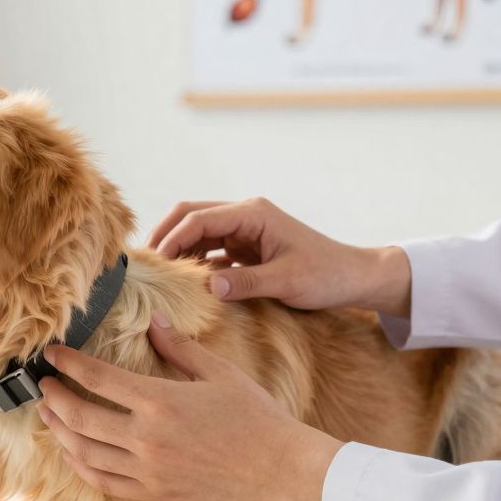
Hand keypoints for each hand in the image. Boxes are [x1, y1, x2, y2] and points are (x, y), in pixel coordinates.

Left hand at [37, 313, 342, 500]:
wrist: (279, 469)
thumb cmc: (255, 417)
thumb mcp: (218, 372)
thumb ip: (179, 347)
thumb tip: (153, 320)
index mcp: (160, 402)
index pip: (98, 377)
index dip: (68, 363)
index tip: (51, 354)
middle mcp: (147, 438)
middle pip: (81, 417)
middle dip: (54, 398)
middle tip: (43, 384)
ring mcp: (148, 470)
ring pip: (85, 453)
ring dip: (60, 431)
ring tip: (50, 414)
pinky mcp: (154, 492)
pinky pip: (104, 482)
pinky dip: (81, 466)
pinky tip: (73, 452)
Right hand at [147, 197, 410, 315]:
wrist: (354, 278)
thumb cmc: (326, 276)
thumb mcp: (286, 282)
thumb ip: (245, 283)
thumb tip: (206, 287)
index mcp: (252, 214)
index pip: (199, 218)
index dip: (171, 237)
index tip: (153, 261)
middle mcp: (245, 215)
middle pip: (191, 215)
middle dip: (166, 235)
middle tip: (145, 262)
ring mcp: (246, 229)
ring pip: (199, 231)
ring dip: (179, 248)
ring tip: (159, 273)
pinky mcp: (248, 246)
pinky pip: (212, 248)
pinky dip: (196, 261)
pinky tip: (185, 280)